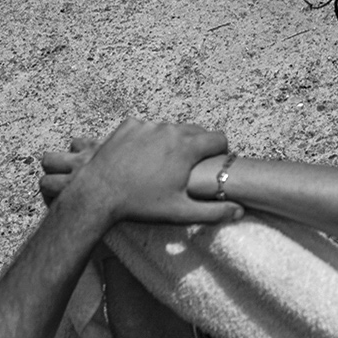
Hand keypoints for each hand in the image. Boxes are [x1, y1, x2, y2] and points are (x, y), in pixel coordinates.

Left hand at [38, 120, 243, 227]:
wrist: (97, 194)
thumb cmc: (140, 205)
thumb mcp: (180, 212)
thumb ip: (213, 211)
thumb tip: (240, 211)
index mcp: (188, 148)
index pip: (219, 139)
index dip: (219, 152)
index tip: (212, 163)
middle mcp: (171, 130)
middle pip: (195, 132)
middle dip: (195, 147)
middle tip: (184, 167)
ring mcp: (148, 125)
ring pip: (170, 129)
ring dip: (170, 142)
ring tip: (158, 165)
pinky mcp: (129, 125)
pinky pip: (146, 128)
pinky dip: (147, 139)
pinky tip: (138, 157)